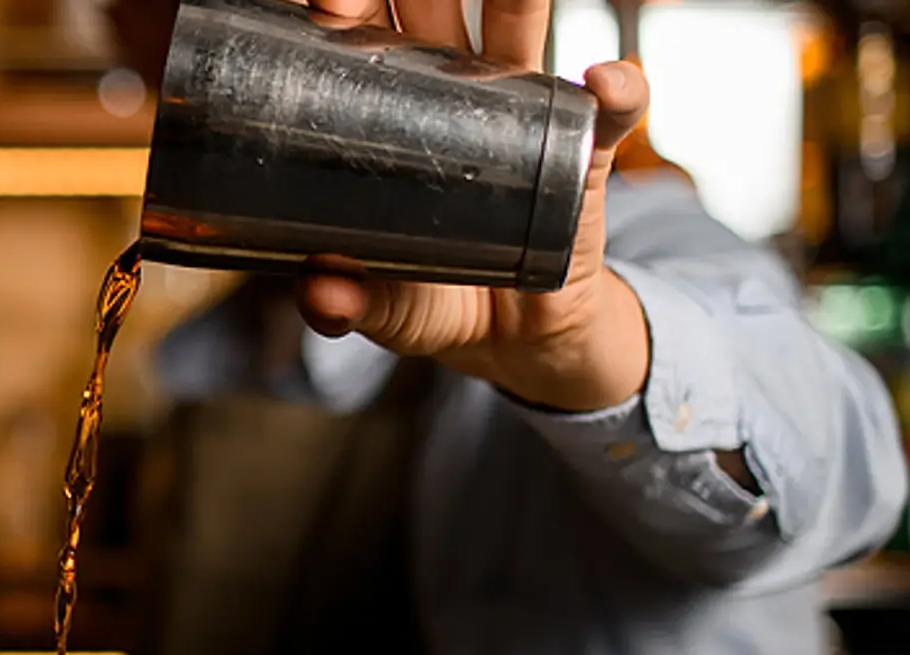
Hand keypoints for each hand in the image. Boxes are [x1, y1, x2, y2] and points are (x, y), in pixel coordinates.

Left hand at [293, 0, 654, 412]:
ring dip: (516, 1)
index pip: (367, 36)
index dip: (347, 11)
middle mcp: (458, 92)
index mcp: (394, 111)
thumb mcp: (387, 307)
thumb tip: (322, 292)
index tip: (324, 9)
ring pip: (520, 31)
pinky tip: (606, 82)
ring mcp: (526, 113)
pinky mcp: (585, 154)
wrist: (519, 337)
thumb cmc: (437, 296)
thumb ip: (352, 301)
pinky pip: (609, 113)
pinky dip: (616, 92)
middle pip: (436, 9)